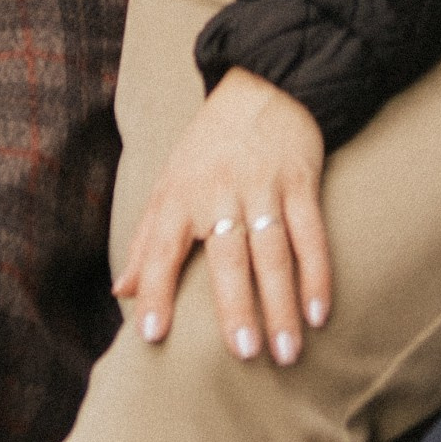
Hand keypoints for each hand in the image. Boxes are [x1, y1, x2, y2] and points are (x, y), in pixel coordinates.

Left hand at [114, 67, 330, 365]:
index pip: (161, 249)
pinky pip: (311, 235)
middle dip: (236, 308)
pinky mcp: (301, 182)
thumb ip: (146, 240)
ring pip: (274, 253)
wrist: (264, 87)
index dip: (155, 290)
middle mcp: (219, 192)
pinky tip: (319, 314)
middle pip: (229, 258)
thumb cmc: (208, 146)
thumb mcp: (168, 183)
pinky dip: (317, 275)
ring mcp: (264, 187)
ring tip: (286, 353)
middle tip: (243, 354)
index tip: (152, 335)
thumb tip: (121, 291)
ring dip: (282, 304)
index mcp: (179, 195)